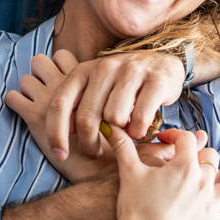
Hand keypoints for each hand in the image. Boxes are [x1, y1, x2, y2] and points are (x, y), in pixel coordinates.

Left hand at [7, 51, 114, 181]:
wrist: (106, 169)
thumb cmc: (116, 141)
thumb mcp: (113, 109)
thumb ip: (102, 94)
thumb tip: (89, 87)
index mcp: (87, 76)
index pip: (61, 56)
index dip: (58, 67)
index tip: (64, 86)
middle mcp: (66, 83)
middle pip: (39, 61)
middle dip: (40, 75)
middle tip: (48, 93)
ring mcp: (49, 98)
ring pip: (24, 79)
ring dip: (28, 91)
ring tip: (38, 107)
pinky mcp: (36, 116)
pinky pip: (13, 98)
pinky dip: (15, 104)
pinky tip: (27, 115)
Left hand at [13, 51, 184, 160]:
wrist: (163, 64)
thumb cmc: (122, 85)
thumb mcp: (94, 89)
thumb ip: (76, 106)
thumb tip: (63, 132)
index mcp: (83, 70)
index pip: (59, 103)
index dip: (55, 133)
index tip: (60, 155)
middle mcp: (104, 67)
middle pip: (86, 117)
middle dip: (88, 143)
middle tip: (95, 152)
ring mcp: (131, 71)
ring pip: (114, 118)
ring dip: (119, 134)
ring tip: (123, 131)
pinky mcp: (156, 81)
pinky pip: (139, 118)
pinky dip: (138, 131)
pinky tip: (139, 130)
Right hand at [104, 125, 219, 219]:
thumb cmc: (134, 207)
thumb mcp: (128, 172)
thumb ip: (123, 147)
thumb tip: (113, 127)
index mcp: (184, 165)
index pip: (187, 140)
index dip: (177, 135)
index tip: (166, 138)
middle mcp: (203, 182)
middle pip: (213, 161)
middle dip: (211, 157)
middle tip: (207, 156)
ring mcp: (211, 205)